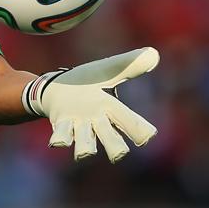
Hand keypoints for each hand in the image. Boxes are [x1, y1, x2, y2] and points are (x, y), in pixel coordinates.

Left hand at [23, 47, 158, 162]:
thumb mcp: (106, 70)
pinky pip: (62, 136)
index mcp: (111, 108)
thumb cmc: (85, 81)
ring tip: (85, 153)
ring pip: (85, 144)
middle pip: (110, 139)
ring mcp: (78, 126)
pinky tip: (58, 143)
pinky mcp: (61, 125)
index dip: (139, 130)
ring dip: (85, 148)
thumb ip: (128, 65)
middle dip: (115, 147)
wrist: (55, 87)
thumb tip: (153, 54)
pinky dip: (61, 140)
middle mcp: (97, 122)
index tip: (147, 137)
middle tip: (119, 153)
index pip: (130, 122)